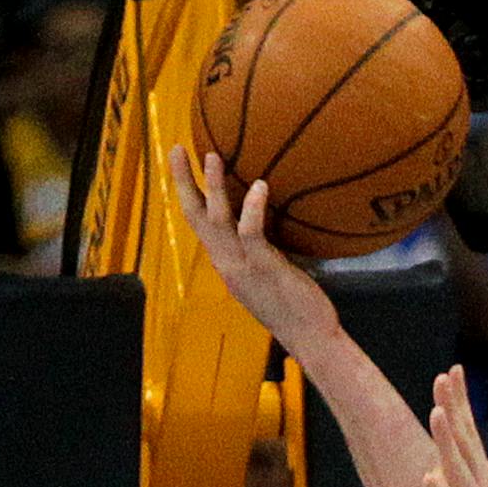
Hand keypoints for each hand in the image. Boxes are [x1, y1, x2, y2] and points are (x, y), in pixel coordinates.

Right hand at [166, 146, 339, 351]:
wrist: (309, 338)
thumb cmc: (295, 306)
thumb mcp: (268, 273)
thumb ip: (259, 251)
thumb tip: (263, 226)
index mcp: (225, 263)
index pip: (197, 223)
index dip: (186, 192)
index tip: (180, 165)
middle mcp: (227, 263)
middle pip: (195, 216)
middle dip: (183, 181)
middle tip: (177, 148)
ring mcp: (243, 266)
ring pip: (218, 220)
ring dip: (212, 187)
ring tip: (211, 156)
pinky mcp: (265, 268)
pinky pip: (252, 233)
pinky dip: (252, 208)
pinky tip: (260, 186)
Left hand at [422, 364, 487, 486]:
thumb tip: (436, 470)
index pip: (471, 437)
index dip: (462, 404)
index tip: (453, 371)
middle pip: (467, 445)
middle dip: (456, 409)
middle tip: (445, 375)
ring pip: (461, 473)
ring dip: (449, 443)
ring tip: (436, 413)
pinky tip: (430, 479)